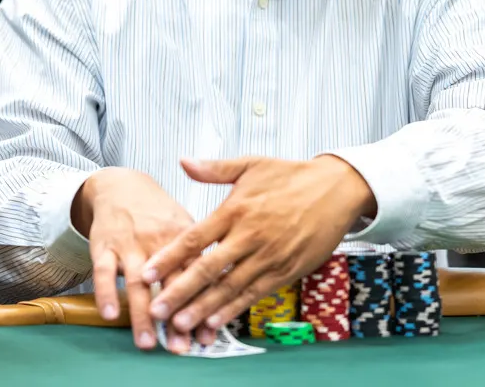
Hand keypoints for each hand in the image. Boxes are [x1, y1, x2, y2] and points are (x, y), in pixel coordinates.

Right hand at [73, 168, 194, 351]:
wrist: (122, 185)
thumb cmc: (158, 214)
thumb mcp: (185, 226)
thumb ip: (199, 259)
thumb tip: (222, 294)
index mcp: (183, 237)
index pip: (196, 276)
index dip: (202, 306)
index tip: (206, 334)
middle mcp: (158, 241)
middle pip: (170, 282)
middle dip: (175, 316)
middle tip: (180, 346)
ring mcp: (130, 244)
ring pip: (138, 282)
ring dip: (142, 314)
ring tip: (148, 342)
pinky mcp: (104, 246)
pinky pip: (103, 271)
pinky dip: (106, 293)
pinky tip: (110, 314)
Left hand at [141, 155, 373, 349]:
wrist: (336, 190)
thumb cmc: (291, 176)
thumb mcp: (252, 164)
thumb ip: (215, 168)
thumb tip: (184, 162)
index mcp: (237, 209)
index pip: (196, 237)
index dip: (170, 256)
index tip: (147, 272)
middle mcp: (250, 235)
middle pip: (209, 268)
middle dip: (180, 291)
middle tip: (157, 309)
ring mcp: (269, 256)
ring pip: (230, 287)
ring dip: (203, 307)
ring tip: (180, 323)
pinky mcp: (286, 270)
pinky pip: (254, 293)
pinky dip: (233, 308)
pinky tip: (215, 321)